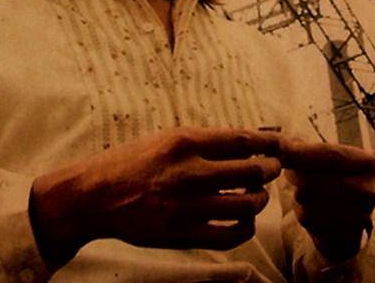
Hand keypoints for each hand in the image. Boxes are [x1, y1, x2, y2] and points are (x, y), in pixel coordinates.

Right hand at [29, 127, 281, 265]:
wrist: (93, 196)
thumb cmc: (132, 162)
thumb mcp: (166, 138)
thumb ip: (206, 141)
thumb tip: (251, 139)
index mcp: (185, 142)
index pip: (244, 140)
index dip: (270, 143)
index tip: (280, 144)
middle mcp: (189, 172)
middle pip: (252, 172)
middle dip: (270, 170)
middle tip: (271, 170)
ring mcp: (187, 206)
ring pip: (247, 204)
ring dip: (260, 199)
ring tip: (257, 195)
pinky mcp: (183, 234)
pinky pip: (231, 235)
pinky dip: (246, 227)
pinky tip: (243, 220)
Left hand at [280, 139, 374, 261]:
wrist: (347, 222)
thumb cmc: (333, 180)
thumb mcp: (327, 159)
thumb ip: (306, 148)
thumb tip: (282, 144)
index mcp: (368, 163)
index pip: (331, 155)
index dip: (303, 152)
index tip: (283, 150)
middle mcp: (369, 189)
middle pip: (315, 179)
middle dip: (296, 175)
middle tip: (290, 173)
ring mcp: (360, 215)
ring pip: (308, 199)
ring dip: (299, 195)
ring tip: (304, 191)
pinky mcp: (344, 234)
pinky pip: (308, 218)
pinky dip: (302, 212)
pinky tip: (309, 208)